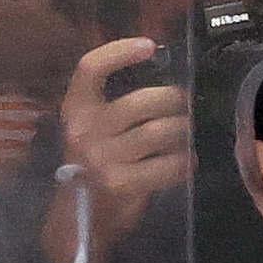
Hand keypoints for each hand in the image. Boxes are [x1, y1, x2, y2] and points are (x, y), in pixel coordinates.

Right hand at [57, 35, 190, 218]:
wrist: (80, 217)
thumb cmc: (94, 166)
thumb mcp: (92, 131)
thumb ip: (115, 108)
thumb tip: (166, 87)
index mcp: (74, 109)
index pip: (90, 67)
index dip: (119, 52)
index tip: (149, 45)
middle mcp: (84, 129)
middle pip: (139, 102)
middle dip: (172, 100)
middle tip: (186, 105)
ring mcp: (102, 158)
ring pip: (158, 133)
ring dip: (183, 131)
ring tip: (189, 132)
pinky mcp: (122, 183)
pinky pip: (166, 165)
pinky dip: (183, 162)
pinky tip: (187, 161)